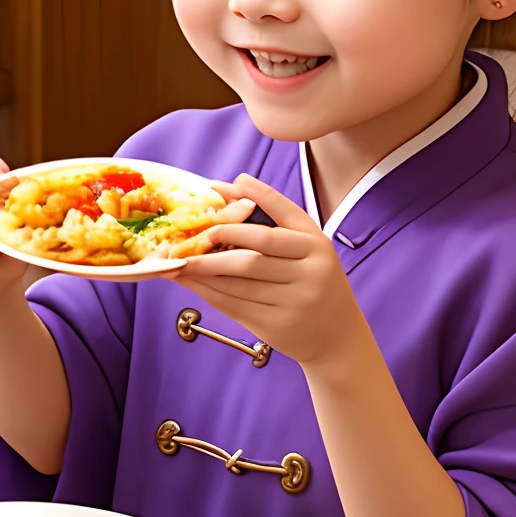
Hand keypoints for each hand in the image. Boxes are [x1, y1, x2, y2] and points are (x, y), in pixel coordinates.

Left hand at [180, 174, 364, 371]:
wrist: (337, 334)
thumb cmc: (315, 280)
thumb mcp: (307, 244)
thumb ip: (275, 214)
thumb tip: (236, 181)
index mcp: (315, 245)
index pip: (274, 221)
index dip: (240, 208)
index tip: (213, 192)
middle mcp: (308, 273)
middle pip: (250, 256)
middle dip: (215, 245)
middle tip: (189, 237)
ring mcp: (293, 302)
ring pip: (237, 283)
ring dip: (203, 271)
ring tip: (178, 261)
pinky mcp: (276, 326)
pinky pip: (235, 306)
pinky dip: (209, 292)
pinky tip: (192, 282)